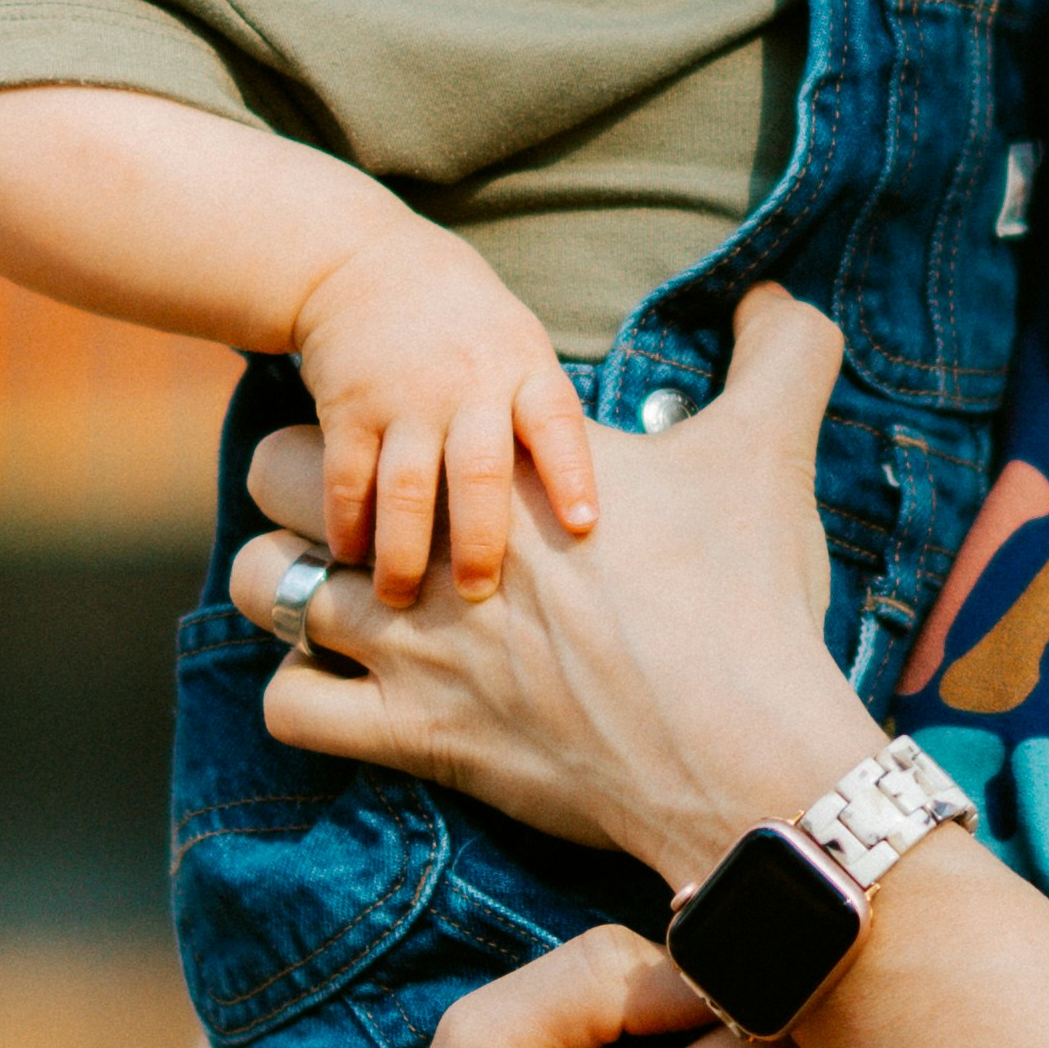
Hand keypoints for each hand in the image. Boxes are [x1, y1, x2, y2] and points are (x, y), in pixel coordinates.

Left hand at [247, 284, 881, 886]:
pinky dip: (300, 696)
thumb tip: (782, 295)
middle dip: (298, 482)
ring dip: (284, 584)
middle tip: (347, 510)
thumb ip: (782, 356)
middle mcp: (434, 544)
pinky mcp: (413, 739)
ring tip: (330, 592)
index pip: (374, 401)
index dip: (369, 412)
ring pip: (266, 587)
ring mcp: (411, 646)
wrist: (742, 752)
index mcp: (500, 465)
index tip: (398, 433)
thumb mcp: (771, 454)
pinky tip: (342, 687)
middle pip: (282, 476)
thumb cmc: (747, 602)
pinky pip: (290, 709)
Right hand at [293, 198, 601, 604]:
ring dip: (402, 554)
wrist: (361, 262)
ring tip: (400, 599)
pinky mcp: (348, 408)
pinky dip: (346, 525)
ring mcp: (404, 397)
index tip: (582, 525)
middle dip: (480, 544)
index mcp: (521, 366)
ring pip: (405, 490)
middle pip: (478, 474)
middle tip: (479, 596)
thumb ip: (539, 411)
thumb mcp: (518, 341)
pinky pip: (347, 479)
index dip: (571, 474)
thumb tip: (581, 509)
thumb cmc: (462, 320)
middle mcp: (466, 383)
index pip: (555, 423)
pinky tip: (349, 557)